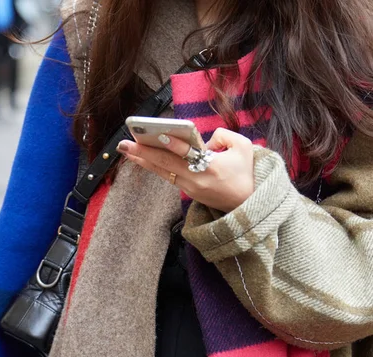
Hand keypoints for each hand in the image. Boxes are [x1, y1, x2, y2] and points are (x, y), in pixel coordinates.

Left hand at [117, 128, 254, 212]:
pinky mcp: (188, 192)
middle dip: (144, 152)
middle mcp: (196, 179)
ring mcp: (190, 188)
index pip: (188, 153)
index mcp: (212, 167)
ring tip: (126, 150)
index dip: (174, 144)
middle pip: (166, 164)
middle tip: (124, 144)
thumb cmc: (247, 174)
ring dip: (144, 160)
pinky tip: (143, 159)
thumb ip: (224, 135)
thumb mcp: (244, 147)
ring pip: (163, 171)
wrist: (248, 206)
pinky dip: (155, 166)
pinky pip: (168, 176)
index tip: (160, 135)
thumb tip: (203, 139)